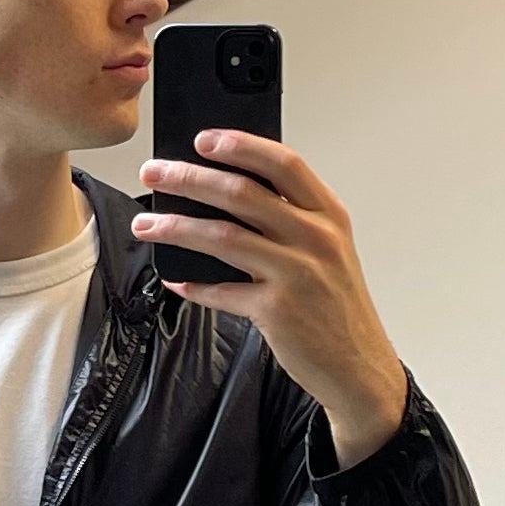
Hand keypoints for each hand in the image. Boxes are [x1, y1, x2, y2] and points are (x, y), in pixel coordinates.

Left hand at [133, 129, 407, 463]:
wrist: (358, 366)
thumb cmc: (336, 306)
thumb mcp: (328, 251)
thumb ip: (291, 220)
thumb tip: (228, 194)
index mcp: (329, 216)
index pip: (284, 164)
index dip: (241, 146)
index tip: (203, 139)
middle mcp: (316, 239)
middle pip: (242, 193)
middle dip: (189, 178)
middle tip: (154, 173)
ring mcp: (296, 274)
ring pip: (222, 236)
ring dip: (176, 227)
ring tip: (146, 224)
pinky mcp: (276, 311)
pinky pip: (221, 291)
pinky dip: (193, 285)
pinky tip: (176, 280)